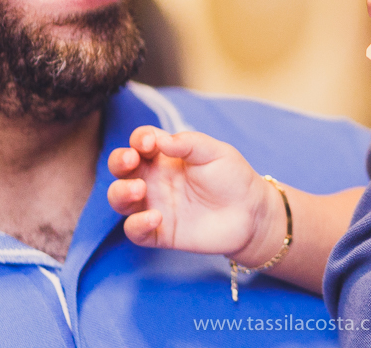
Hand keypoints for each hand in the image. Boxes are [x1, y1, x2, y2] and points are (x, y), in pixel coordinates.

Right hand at [107, 126, 282, 264]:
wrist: (251, 214)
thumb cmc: (232, 177)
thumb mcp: (214, 152)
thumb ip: (188, 143)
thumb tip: (159, 139)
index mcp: (166, 156)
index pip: (141, 142)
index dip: (139, 139)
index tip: (149, 142)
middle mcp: (154, 179)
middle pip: (121, 168)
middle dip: (118, 161)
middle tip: (130, 161)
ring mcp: (155, 205)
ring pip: (120, 199)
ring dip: (121, 192)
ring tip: (139, 190)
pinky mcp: (160, 232)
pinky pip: (135, 231)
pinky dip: (136, 224)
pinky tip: (155, 218)